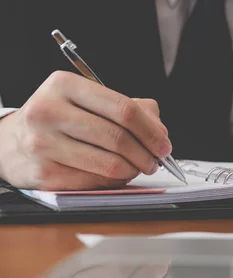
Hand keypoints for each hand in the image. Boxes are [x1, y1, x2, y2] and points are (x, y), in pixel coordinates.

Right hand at [0, 71, 170, 190]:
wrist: (9, 143)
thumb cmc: (58, 120)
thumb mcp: (87, 101)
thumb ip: (129, 109)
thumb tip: (160, 130)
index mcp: (65, 85)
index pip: (123, 109)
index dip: (151, 131)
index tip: (164, 144)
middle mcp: (50, 111)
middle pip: (119, 138)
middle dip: (147, 154)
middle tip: (156, 161)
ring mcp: (44, 144)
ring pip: (109, 164)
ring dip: (133, 170)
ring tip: (138, 168)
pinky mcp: (44, 173)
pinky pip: (95, 182)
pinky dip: (114, 181)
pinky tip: (115, 175)